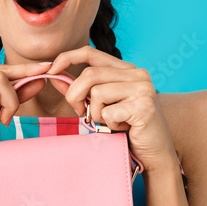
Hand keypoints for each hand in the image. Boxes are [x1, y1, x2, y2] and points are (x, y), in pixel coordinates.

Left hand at [46, 46, 179, 173]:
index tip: (52, 70)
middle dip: (75, 96)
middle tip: (82, 112)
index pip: (91, 53)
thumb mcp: (100, 105)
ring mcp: (143, 89)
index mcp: (127, 69)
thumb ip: (81, 89)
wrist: (154, 153)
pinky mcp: (144, 106)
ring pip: (97, 94)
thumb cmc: (126, 128)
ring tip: (111, 122)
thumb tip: (54, 75)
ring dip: (97, 114)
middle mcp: (138, 74)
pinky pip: (108, 113)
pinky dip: (109, 125)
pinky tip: (122, 129)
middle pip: (90, 75)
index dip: (68, 58)